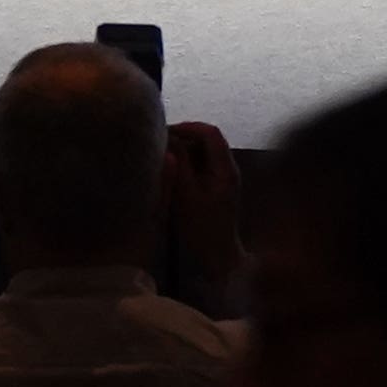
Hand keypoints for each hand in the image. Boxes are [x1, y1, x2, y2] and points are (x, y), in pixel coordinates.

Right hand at [155, 119, 244, 313]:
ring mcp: (223, 179)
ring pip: (202, 153)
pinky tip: (172, 175)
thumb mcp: (186, 196)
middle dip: (183, 138)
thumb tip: (168, 140)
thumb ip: (179, 166)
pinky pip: (201, 167)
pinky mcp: (216, 189)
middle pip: (207, 140)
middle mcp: (227, 170)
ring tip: (163, 159)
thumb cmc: (202, 230)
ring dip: (183, 152)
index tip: (164, 133)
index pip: (210, 132)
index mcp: (225, 169)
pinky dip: (186, 165)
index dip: (188, 127)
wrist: (218, 260)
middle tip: (159, 145)